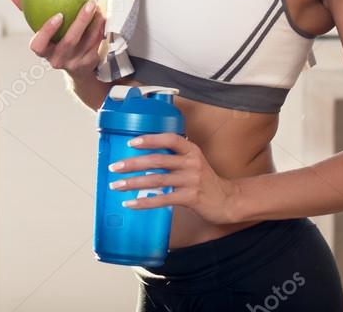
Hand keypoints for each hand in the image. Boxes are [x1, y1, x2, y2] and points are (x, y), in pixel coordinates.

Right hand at [6, 0, 106, 74]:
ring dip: (95, 22)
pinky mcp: (90, 62)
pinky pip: (97, 43)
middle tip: (90, 2)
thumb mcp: (41, 28)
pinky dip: (101, 28)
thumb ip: (26, 9)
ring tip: (98, 6)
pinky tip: (103, 16)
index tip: (59, 15)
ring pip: (88, 41)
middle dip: (81, 20)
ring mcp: (75, 62)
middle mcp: (58, 60)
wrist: (77, 67)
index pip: (39, 45)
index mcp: (44, 51)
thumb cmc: (55, 39)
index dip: (47, 31)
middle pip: (70, 41)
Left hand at [109, 132, 241, 224]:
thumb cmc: (205, 181)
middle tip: (115, 167)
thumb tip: (145, 156)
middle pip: (158, 160)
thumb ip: (176, 157)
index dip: (150, 139)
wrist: (227, 200)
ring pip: (157, 179)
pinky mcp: (191, 197)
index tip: (131, 143)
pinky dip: (145, 202)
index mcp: (192, 150)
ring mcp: (192, 180)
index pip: (170, 139)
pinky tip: (131, 203)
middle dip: (133, 163)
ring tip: (117, 186)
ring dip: (133, 183)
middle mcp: (192, 162)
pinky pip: (163, 199)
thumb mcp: (194, 162)